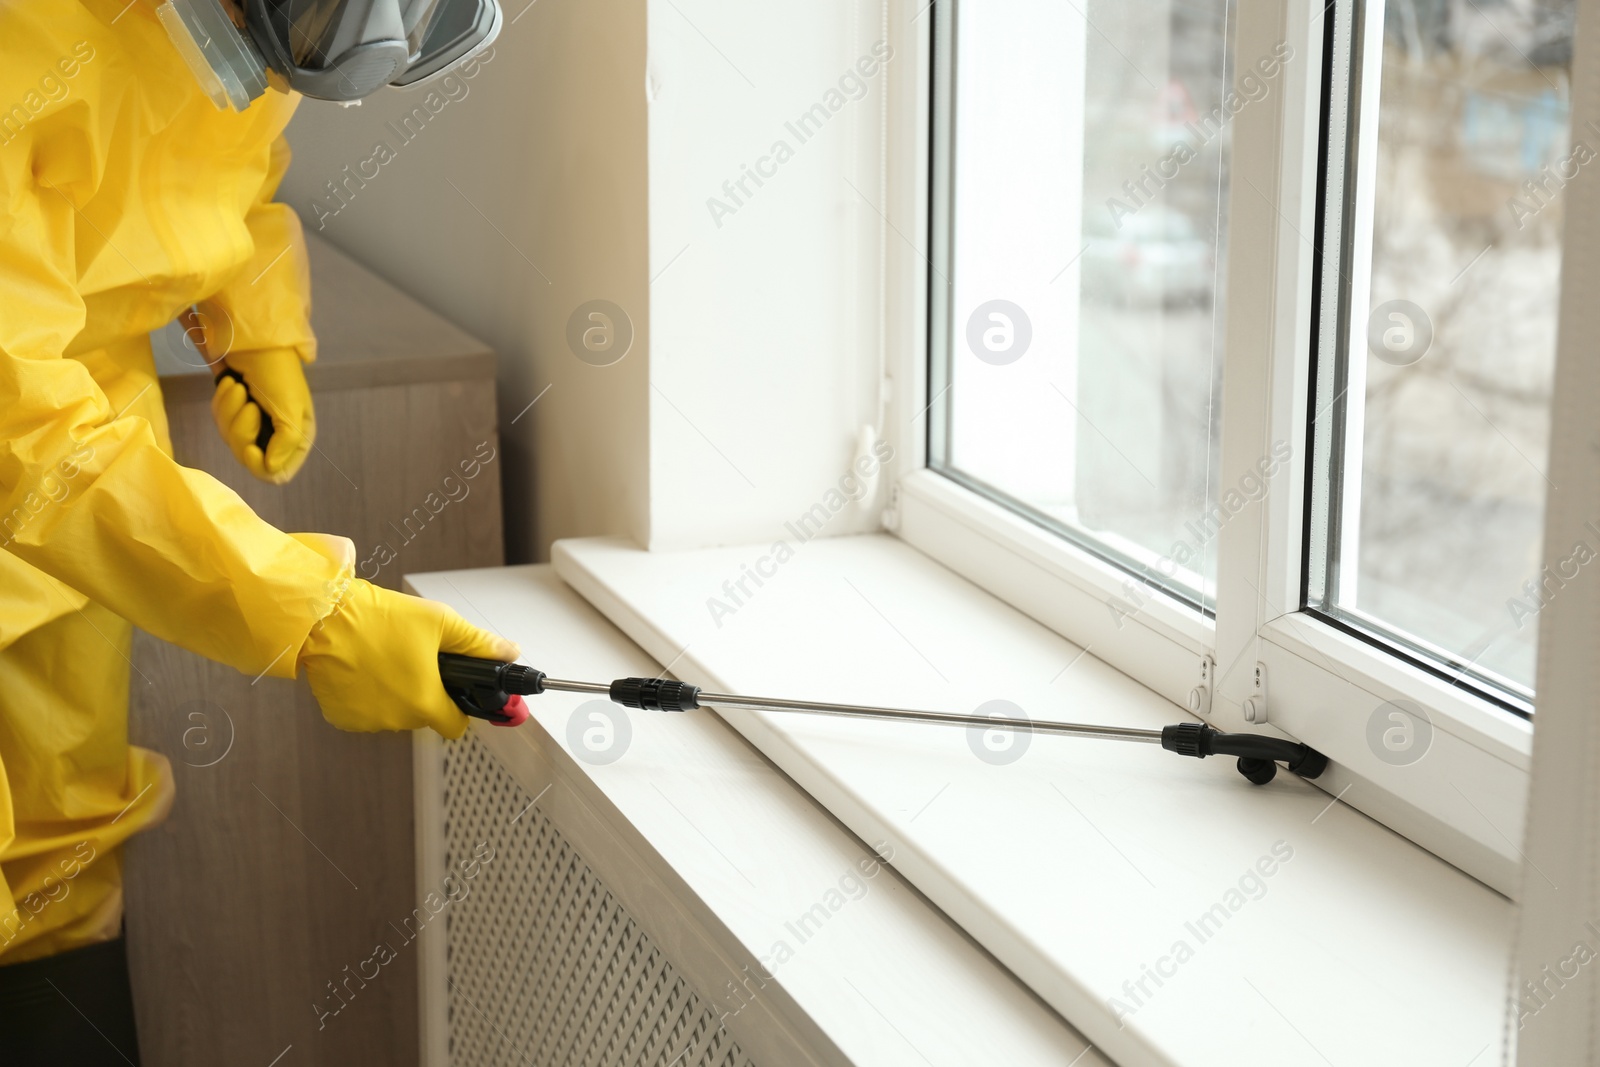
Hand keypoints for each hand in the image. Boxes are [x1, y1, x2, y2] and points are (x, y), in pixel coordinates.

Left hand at [210, 347, 314, 483]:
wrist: (252, 339)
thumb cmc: (278, 373)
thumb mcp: (292, 409)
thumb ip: (287, 444)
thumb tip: (271, 470)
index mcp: (295, 438)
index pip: (277, 473)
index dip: (260, 465)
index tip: (251, 447)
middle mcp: (274, 434)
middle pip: (248, 458)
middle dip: (242, 431)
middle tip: (249, 405)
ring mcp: (252, 422)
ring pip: (230, 439)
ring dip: (230, 411)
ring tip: (239, 386)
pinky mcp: (232, 409)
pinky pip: (219, 421)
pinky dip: (221, 402)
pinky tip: (231, 383)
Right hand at [299, 579, 520, 737]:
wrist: (324, 618)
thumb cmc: (380, 618)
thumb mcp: (439, 622)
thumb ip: (478, 643)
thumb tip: (510, 652)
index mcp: (426, 702)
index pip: (455, 725)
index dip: (459, 707)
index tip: (453, 689)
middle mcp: (397, 720)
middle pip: (424, 716)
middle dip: (425, 692)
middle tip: (414, 659)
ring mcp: (367, 721)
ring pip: (394, 714)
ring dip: (395, 694)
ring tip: (386, 659)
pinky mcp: (342, 718)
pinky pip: (365, 712)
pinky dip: (367, 696)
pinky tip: (364, 669)